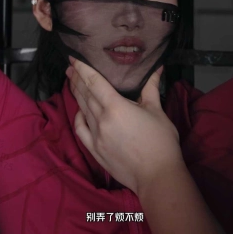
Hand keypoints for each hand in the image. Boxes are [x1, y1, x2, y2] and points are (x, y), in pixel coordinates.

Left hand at [67, 57, 183, 195]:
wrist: (157, 175)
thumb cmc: (161, 142)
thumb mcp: (157, 110)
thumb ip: (151, 87)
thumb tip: (156, 67)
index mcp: (116, 107)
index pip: (93, 82)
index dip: (82, 68)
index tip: (74, 57)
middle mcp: (101, 120)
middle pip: (84, 94)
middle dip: (76, 78)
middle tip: (71, 66)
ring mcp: (96, 136)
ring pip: (82, 110)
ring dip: (77, 94)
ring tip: (73, 82)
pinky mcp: (95, 150)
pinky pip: (81, 130)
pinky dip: (78, 117)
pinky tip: (80, 111)